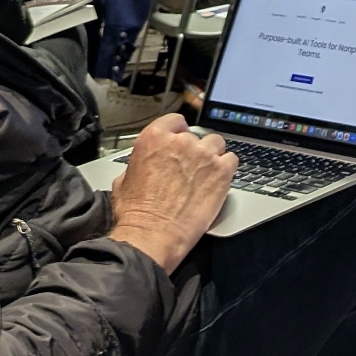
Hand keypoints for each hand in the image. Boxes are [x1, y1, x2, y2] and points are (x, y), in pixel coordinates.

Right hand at [108, 115, 236, 273]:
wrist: (152, 234)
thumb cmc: (135, 213)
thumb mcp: (124, 180)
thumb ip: (140, 163)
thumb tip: (145, 165)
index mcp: (154, 138)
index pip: (175, 121)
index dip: (178, 132)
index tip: (181, 140)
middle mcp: (181, 142)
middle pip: (196, 136)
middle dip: (194, 150)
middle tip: (190, 168)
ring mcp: (204, 155)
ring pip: (216, 144)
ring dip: (212, 156)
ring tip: (206, 174)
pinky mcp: (222, 171)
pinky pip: (232, 160)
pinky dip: (227, 168)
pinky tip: (219, 180)